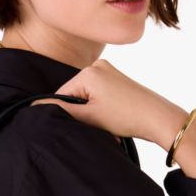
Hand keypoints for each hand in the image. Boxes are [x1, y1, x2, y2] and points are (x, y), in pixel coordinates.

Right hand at [29, 58, 177, 144]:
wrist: (159, 118)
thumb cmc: (127, 116)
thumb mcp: (90, 116)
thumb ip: (62, 110)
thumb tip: (36, 106)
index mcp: (88, 71)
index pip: (62, 94)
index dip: (68, 114)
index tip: (82, 126)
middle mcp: (98, 66)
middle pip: (76, 96)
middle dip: (84, 115)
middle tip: (99, 129)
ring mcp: (109, 71)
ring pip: (89, 98)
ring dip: (95, 116)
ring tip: (109, 127)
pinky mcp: (118, 80)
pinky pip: (100, 96)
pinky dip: (103, 111)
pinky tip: (114, 122)